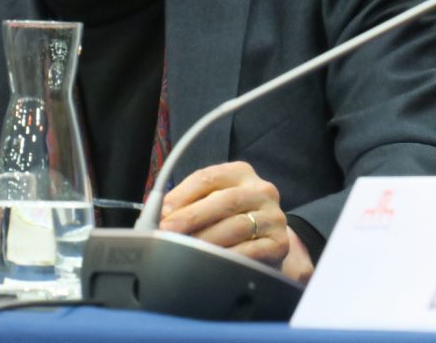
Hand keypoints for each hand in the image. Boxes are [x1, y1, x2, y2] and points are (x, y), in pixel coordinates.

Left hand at [158, 161, 288, 267]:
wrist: (269, 242)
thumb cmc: (232, 219)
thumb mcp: (213, 201)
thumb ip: (189, 202)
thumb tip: (156, 214)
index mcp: (241, 173)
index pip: (208, 177)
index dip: (182, 195)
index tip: (163, 212)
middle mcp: (261, 191)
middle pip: (224, 200)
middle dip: (192, 217)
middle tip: (169, 232)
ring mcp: (273, 217)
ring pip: (237, 226)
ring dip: (207, 239)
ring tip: (186, 249)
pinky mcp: (279, 243)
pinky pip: (250, 250)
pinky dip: (228, 256)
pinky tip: (211, 262)